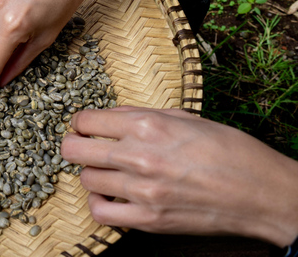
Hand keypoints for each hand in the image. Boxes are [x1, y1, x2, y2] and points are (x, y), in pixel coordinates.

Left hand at [61, 106, 297, 246]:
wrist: (262, 192)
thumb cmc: (229, 151)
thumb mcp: (185, 117)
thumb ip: (140, 115)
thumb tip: (108, 116)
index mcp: (147, 125)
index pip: (85, 120)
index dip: (81, 122)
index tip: (84, 126)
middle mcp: (139, 155)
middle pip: (74, 150)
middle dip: (75, 146)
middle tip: (84, 147)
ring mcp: (142, 190)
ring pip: (86, 179)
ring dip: (92, 174)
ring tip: (107, 171)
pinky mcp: (148, 220)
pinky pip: (100, 212)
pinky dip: (100, 203)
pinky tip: (113, 196)